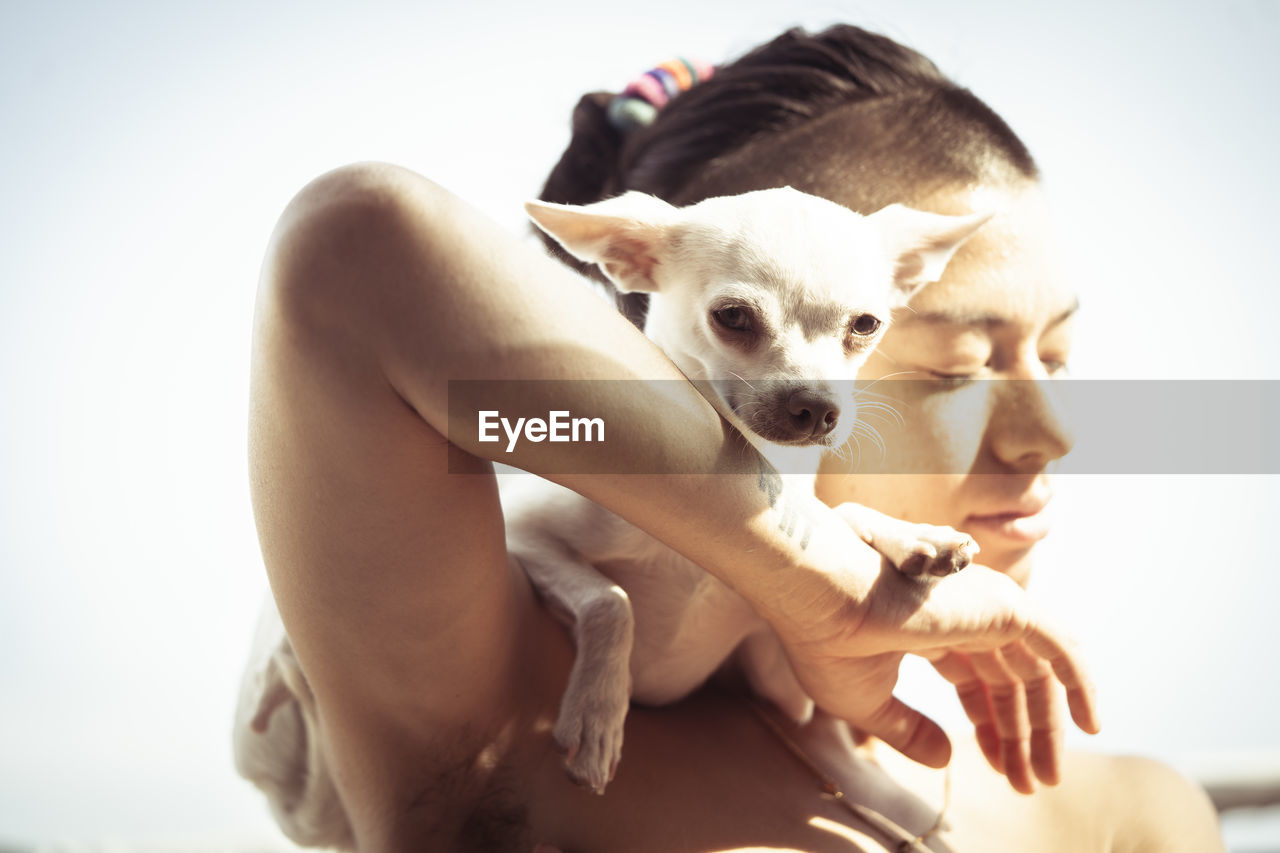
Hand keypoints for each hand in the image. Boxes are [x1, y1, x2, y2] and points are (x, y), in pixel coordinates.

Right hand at [771, 556, 1098, 793]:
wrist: (822, 599)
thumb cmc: (829, 642)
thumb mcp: (868, 702)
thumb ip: (909, 731)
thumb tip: (946, 759)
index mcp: (928, 627)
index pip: (975, 679)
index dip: (988, 726)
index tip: (1000, 770)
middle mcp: (962, 614)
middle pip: (1009, 679)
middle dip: (1020, 733)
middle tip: (1032, 783)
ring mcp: (985, 608)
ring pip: (1035, 670)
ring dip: (1045, 725)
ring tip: (1047, 775)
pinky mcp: (1004, 608)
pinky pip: (1059, 648)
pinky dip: (1080, 682)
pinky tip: (1089, 724)